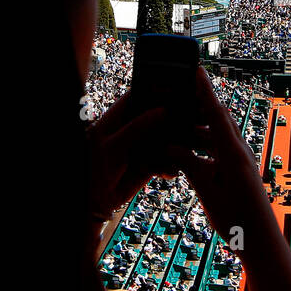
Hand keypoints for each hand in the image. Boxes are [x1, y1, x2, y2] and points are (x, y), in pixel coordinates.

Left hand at [87, 95, 176, 218]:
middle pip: (160, 116)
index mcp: (121, 115)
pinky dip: (170, 166)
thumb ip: (136, 128)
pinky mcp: (152, 163)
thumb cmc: (95, 167)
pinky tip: (166, 172)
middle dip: (176, 120)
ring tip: (188, 148)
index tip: (181, 91)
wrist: (95, 199)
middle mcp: (135, 127)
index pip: (142, 95)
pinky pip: (168, 161)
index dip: (160, 91)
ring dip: (178, 144)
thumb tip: (162, 111)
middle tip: (195, 120)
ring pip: (168, 139)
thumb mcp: (114, 145)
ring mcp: (144, 145)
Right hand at [166, 68, 276, 252]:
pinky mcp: (238, 171)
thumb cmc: (239, 221)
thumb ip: (191, 166)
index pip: (215, 113)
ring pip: (216, 136)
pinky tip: (187, 152)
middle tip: (180, 90)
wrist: (262, 243)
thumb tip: (172, 146)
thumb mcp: (209, 192)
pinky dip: (202, 147)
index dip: (204, 90)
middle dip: (199, 103)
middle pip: (217, 119)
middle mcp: (239, 152)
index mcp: (233, 153)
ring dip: (197, 129)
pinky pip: (217, 151)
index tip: (195, 69)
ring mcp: (240, 161)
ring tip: (176, 124)